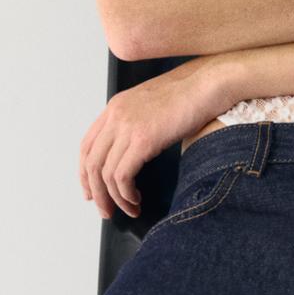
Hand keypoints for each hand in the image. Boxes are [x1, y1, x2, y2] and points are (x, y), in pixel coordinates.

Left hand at [78, 54, 234, 219]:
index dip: (85, 173)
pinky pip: (123, 175)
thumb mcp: (153, 107)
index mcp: (116, 107)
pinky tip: (136, 199)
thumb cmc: (191, 95)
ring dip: (115, 198)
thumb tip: (134, 156)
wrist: (208, 84)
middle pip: (91, 162)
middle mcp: (116, 116)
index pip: (87, 145)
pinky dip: (126, 194)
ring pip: (105, 173)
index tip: (92, 191)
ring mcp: (127, 127)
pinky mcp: (143, 140)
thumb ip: (138, 125)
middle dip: (96, 192)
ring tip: (129, 209)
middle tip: (106, 210)